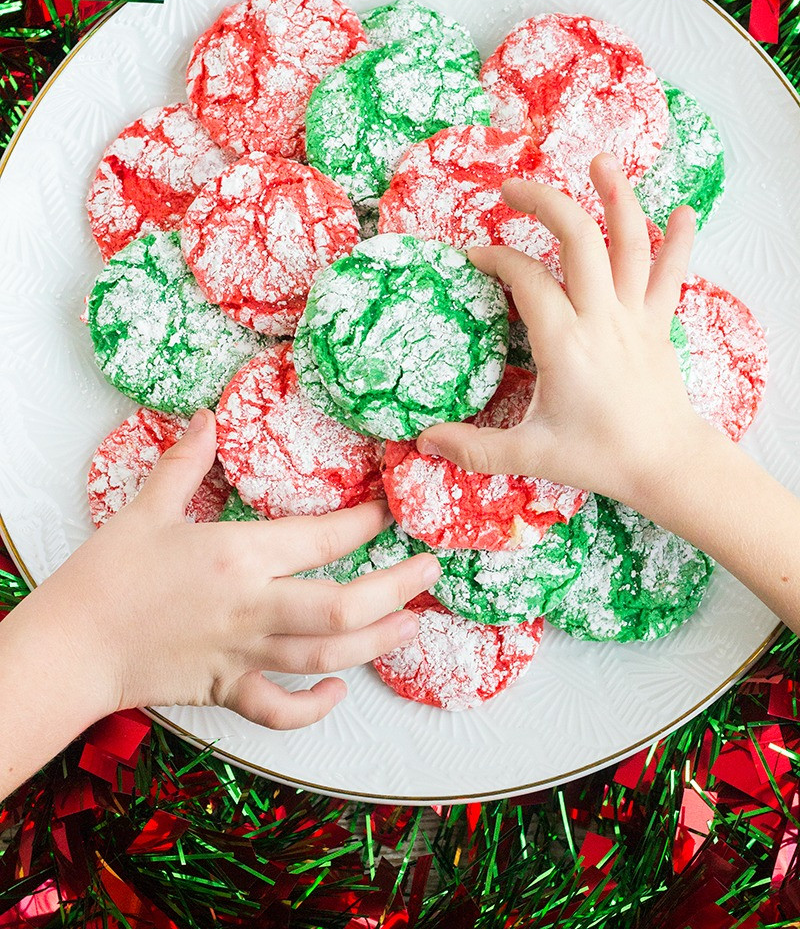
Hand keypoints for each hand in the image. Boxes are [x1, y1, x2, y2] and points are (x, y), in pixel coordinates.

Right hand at [32, 410, 440, 731]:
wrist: (70, 648)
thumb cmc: (106, 577)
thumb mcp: (145, 509)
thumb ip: (185, 461)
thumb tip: (206, 416)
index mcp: (239, 557)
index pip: (323, 539)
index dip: (365, 522)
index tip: (390, 510)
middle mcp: (253, 609)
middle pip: (343, 607)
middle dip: (397, 589)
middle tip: (430, 571)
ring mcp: (243, 655)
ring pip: (326, 657)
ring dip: (377, 642)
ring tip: (412, 624)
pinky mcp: (226, 689)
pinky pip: (281, 709)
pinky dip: (315, 706)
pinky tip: (338, 689)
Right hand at [417, 153, 713, 512]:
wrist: (668, 465)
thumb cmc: (600, 458)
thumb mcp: (531, 455)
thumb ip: (475, 449)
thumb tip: (424, 441)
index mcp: (565, 343)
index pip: (525, 279)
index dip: (496, 259)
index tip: (474, 257)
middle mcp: (602, 318)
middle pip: (579, 239)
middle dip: (544, 202)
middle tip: (513, 188)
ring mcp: (635, 317)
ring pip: (630, 243)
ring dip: (616, 198)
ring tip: (600, 162)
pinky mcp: (658, 324)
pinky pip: (671, 275)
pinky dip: (680, 241)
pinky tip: (685, 210)